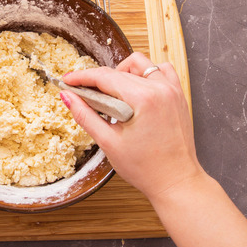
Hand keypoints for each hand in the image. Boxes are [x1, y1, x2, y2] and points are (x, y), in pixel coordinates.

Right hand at [61, 52, 202, 199]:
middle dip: (98, 80)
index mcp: (143, 99)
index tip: (68, 81)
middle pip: (119, 71)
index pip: (104, 77)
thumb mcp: (108, 143)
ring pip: (140, 65)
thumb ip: (85, 116)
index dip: (81, 77)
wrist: (176, 182)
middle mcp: (160, 89)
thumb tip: (68, 97)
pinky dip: (146, 74)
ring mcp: (172, 90)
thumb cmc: (146, 169)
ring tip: (113, 94)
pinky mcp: (178, 96)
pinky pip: (161, 71)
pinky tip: (137, 90)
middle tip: (86, 95)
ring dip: (122, 73)